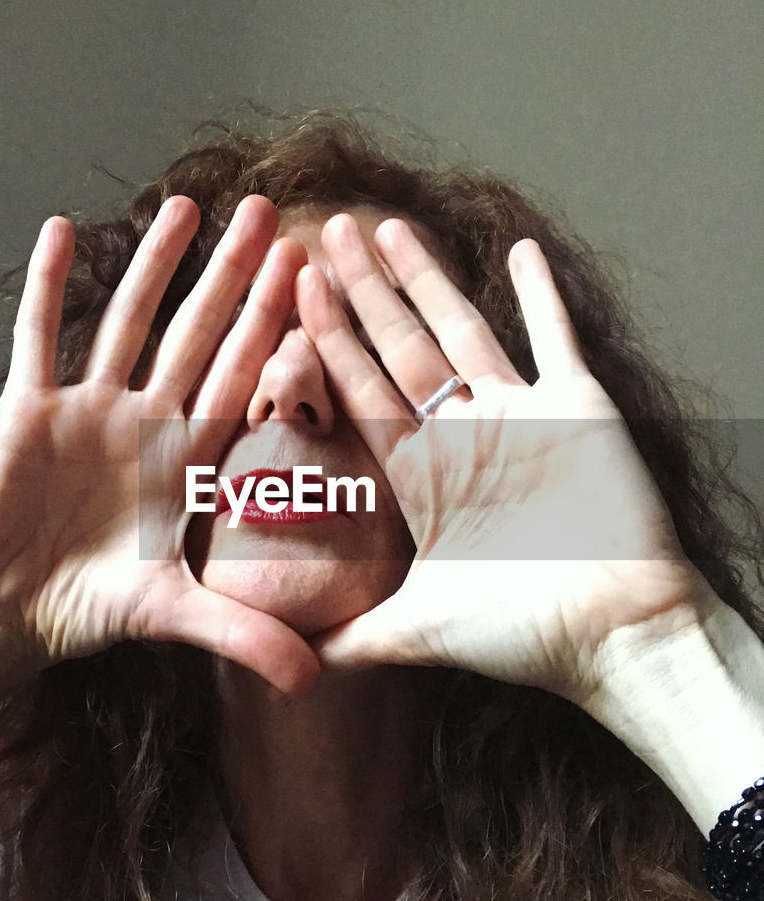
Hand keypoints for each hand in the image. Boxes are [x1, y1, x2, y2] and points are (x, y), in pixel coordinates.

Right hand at [0, 196, 318, 694]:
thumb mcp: (177, 616)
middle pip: (197, 334)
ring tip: (185, 206)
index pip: (243, 381)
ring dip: (154, 265)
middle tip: (270, 214)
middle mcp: (148, 420)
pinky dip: (49, 287)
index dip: (275, 330)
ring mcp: (90, 408)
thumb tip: (318, 682)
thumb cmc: (95, 607)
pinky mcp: (31, 408)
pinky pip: (41, 335)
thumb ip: (247, 636)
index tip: (311, 280)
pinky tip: (62, 230)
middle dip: (231, 277)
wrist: (14, 612)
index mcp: (190, 458)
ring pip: (127, 321)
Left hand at [295, 215, 702, 704]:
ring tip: (389, 227)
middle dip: (363, 294)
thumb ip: (347, 637)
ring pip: (463, 331)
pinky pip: (555, 337)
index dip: (328, 344)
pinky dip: (541, 295)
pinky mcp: (578, 407)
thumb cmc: (522, 637)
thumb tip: (282, 672)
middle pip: (401, 350)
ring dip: (428, 279)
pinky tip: (519, 249)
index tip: (294, 293)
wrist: (619, 637)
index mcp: (423, 478)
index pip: (362, 395)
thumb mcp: (414, 633)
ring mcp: (520, 418)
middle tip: (326, 233)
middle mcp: (463, 439)